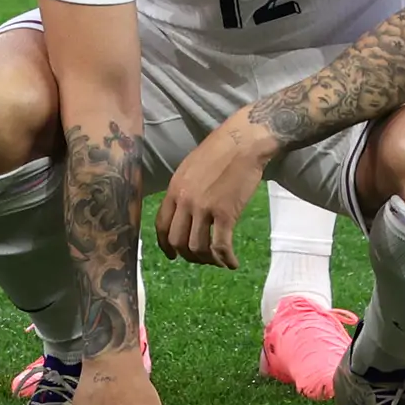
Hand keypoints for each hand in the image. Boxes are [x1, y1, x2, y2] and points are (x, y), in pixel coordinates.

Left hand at [154, 112, 275, 267]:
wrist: (243, 141)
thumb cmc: (220, 150)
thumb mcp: (190, 168)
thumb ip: (184, 190)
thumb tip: (183, 211)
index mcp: (174, 189)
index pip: (161, 226)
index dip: (165, 245)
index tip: (173, 255)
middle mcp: (185, 201)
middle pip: (178, 241)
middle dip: (188, 255)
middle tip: (201, 258)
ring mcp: (204, 208)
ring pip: (197, 248)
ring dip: (207, 259)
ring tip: (218, 260)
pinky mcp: (225, 213)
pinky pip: (221, 246)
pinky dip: (226, 259)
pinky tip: (232, 263)